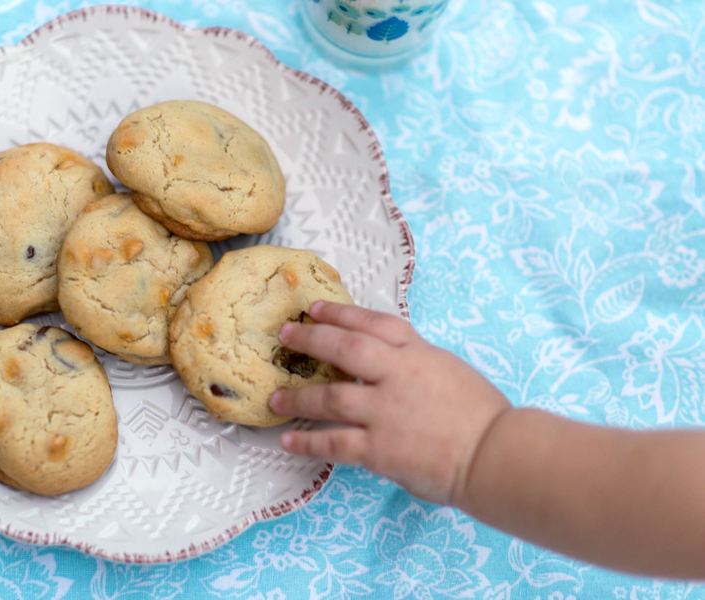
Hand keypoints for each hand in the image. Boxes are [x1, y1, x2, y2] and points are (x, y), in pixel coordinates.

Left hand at [269, 301, 510, 505]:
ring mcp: (385, 412)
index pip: (372, 323)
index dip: (340, 313)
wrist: (495, 454)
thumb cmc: (481, 414)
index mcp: (416, 353)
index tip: (315, 309)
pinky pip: (333, 443)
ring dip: (298, 397)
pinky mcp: (379, 449)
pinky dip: (307, 442)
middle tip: (284, 337)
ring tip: (275, 399)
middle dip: (310, 340)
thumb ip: (414, 361)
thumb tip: (386, 362)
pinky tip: (288, 441)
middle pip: (343, 349)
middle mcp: (396, 376)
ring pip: (330, 397)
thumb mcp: (448, 369)